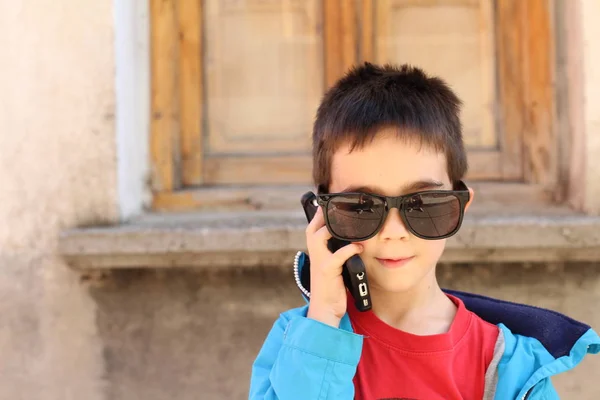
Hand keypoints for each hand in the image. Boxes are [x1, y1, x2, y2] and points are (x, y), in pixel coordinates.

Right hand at [305, 207, 363, 327]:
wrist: (325, 310)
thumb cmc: (332, 287)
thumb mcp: (334, 266)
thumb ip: (338, 252)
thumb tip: (353, 239)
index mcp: (316, 251)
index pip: (315, 226)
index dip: (323, 214)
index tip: (334, 203)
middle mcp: (314, 254)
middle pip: (313, 227)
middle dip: (324, 215)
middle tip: (339, 206)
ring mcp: (319, 261)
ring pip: (320, 236)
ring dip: (334, 228)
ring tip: (350, 224)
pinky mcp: (327, 271)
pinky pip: (338, 255)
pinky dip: (349, 249)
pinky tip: (359, 248)